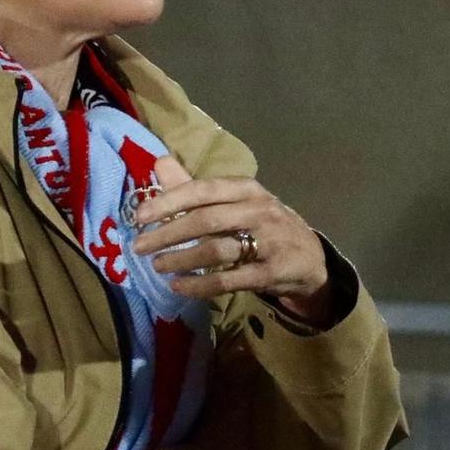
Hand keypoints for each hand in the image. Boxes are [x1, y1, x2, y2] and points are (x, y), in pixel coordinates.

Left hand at [132, 158, 333, 326]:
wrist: (309, 259)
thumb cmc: (264, 227)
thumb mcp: (235, 202)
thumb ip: (195, 188)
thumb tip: (158, 162)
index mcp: (247, 190)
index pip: (204, 190)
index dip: (170, 201)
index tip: (139, 217)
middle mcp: (261, 210)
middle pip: (207, 219)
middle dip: (168, 234)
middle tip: (139, 247)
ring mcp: (270, 241)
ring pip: (217, 249)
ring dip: (182, 259)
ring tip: (158, 267)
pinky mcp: (273, 271)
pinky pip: (230, 279)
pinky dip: (201, 285)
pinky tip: (180, 287)